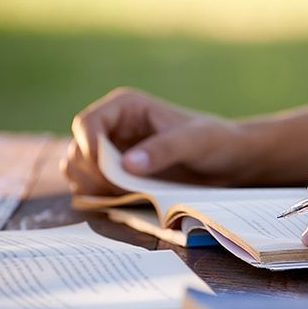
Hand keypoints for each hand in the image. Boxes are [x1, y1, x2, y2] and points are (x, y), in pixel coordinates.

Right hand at [61, 87, 255, 194]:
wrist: (228, 161)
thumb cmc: (215, 141)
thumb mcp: (194, 142)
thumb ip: (163, 150)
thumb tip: (127, 164)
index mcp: (126, 107)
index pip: (87, 124)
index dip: (89, 149)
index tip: (108, 172)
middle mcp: (113, 127)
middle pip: (78, 151)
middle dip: (92, 174)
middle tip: (121, 191)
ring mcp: (113, 152)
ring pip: (79, 170)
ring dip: (92, 188)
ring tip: (124, 196)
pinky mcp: (118, 174)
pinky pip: (92, 187)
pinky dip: (99, 197)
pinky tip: (124, 201)